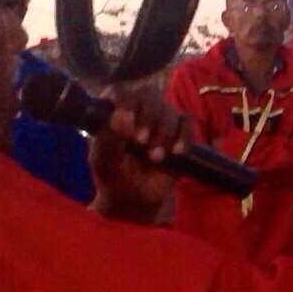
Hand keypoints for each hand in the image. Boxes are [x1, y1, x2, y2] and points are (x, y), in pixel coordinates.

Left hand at [88, 83, 194, 223]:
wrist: (137, 199)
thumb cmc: (115, 177)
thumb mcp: (104, 162)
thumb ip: (109, 139)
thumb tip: (123, 116)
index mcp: (114, 113)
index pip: (120, 91)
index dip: (123, 99)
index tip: (125, 117)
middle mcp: (139, 111)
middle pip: (148, 95)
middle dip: (146, 118)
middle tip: (140, 142)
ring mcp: (161, 120)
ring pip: (169, 110)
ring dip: (163, 133)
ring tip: (155, 158)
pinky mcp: (180, 132)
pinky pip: (188, 122)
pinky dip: (184, 136)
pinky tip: (177, 153)